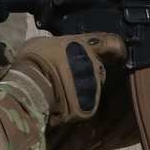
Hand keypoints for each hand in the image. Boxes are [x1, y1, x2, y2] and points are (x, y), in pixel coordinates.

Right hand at [11, 34, 126, 125]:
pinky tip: (64, 104)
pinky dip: (78, 105)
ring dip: (83, 89)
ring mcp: (92, 86)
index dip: (116, 48)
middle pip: (98, 68)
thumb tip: (58, 49)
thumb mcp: (44, 42)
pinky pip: (86, 105)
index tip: (119, 52)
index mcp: (83, 46)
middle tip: (70, 77)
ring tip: (63, 92)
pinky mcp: (88, 106)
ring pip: (93, 87)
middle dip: (88, 72)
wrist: (31, 86)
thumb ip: (59, 46)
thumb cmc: (33, 60)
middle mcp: (93, 64)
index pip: (108, 44)